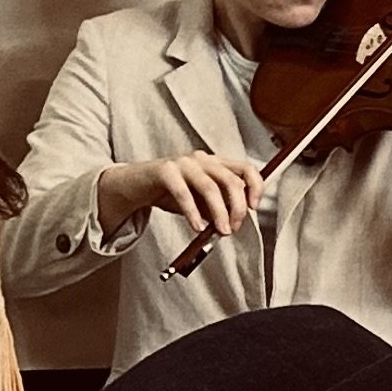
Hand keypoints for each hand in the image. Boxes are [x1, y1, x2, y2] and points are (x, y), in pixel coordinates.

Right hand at [97, 151, 265, 241]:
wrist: (136, 185)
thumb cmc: (170, 192)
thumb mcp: (200, 201)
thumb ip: (217, 207)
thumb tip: (233, 223)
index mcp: (215, 163)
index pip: (246, 169)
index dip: (255, 187)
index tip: (254, 208)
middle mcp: (202, 159)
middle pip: (231, 180)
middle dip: (237, 207)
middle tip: (234, 227)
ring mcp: (183, 162)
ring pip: (210, 187)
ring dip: (219, 213)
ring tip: (221, 231)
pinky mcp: (165, 170)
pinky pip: (183, 193)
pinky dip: (193, 213)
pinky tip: (196, 226)